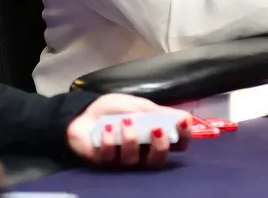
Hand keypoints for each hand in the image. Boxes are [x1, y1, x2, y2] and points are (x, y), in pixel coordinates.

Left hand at [67, 94, 191, 166]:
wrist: (83, 112)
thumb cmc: (113, 110)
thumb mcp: (138, 105)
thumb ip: (158, 112)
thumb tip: (184, 117)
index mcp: (154, 138)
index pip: (177, 145)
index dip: (184, 136)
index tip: (182, 122)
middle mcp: (142, 153)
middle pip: (159, 161)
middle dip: (161, 146)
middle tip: (156, 128)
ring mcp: (122, 160)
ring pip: (134, 160)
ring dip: (131, 139)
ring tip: (125, 122)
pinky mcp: (103, 161)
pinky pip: (110, 157)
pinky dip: (110, 141)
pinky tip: (107, 128)